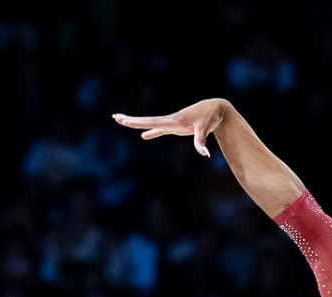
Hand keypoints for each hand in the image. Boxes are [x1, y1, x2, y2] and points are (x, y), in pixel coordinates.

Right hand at [113, 99, 229, 157]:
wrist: (215, 109)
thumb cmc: (210, 118)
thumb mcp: (205, 129)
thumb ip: (201, 141)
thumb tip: (203, 153)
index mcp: (173, 121)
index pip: (151, 122)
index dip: (137, 122)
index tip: (124, 120)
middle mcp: (169, 120)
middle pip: (147, 121)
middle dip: (131, 120)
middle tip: (115, 117)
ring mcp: (172, 123)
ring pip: (151, 124)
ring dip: (138, 123)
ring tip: (122, 121)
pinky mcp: (177, 126)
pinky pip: (160, 130)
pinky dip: (152, 132)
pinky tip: (144, 136)